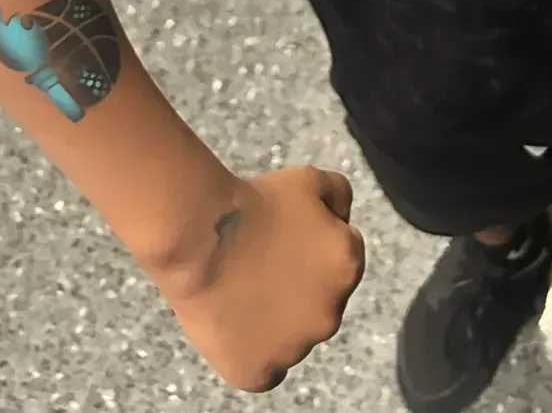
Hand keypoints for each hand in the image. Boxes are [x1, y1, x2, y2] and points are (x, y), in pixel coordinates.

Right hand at [158, 166, 365, 392]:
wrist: (202, 236)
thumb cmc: (255, 203)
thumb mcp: (310, 179)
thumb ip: (339, 196)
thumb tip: (343, 220)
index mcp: (348, 266)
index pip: (339, 260)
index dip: (310, 246)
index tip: (282, 241)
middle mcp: (330, 313)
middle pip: (318, 301)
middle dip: (297, 285)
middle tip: (261, 266)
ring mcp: (295, 349)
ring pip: (294, 337)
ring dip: (277, 319)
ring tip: (242, 290)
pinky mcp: (259, 372)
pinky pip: (266, 370)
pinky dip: (254, 353)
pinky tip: (238, 325)